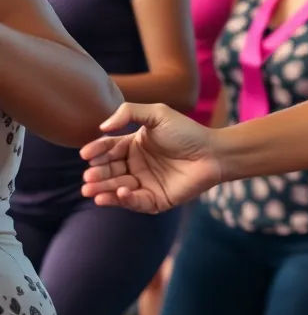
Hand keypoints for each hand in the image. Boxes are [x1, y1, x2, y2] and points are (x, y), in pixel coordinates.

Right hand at [80, 103, 223, 213]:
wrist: (213, 152)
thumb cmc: (187, 132)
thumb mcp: (158, 114)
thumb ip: (129, 113)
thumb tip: (102, 127)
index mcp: (134, 146)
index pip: (108, 149)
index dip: (96, 151)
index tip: (86, 154)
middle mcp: (136, 166)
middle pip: (109, 171)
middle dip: (96, 174)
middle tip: (88, 176)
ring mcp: (145, 184)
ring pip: (117, 188)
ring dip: (103, 190)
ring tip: (91, 189)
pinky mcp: (155, 200)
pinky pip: (136, 201)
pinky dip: (125, 199)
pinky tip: (119, 192)